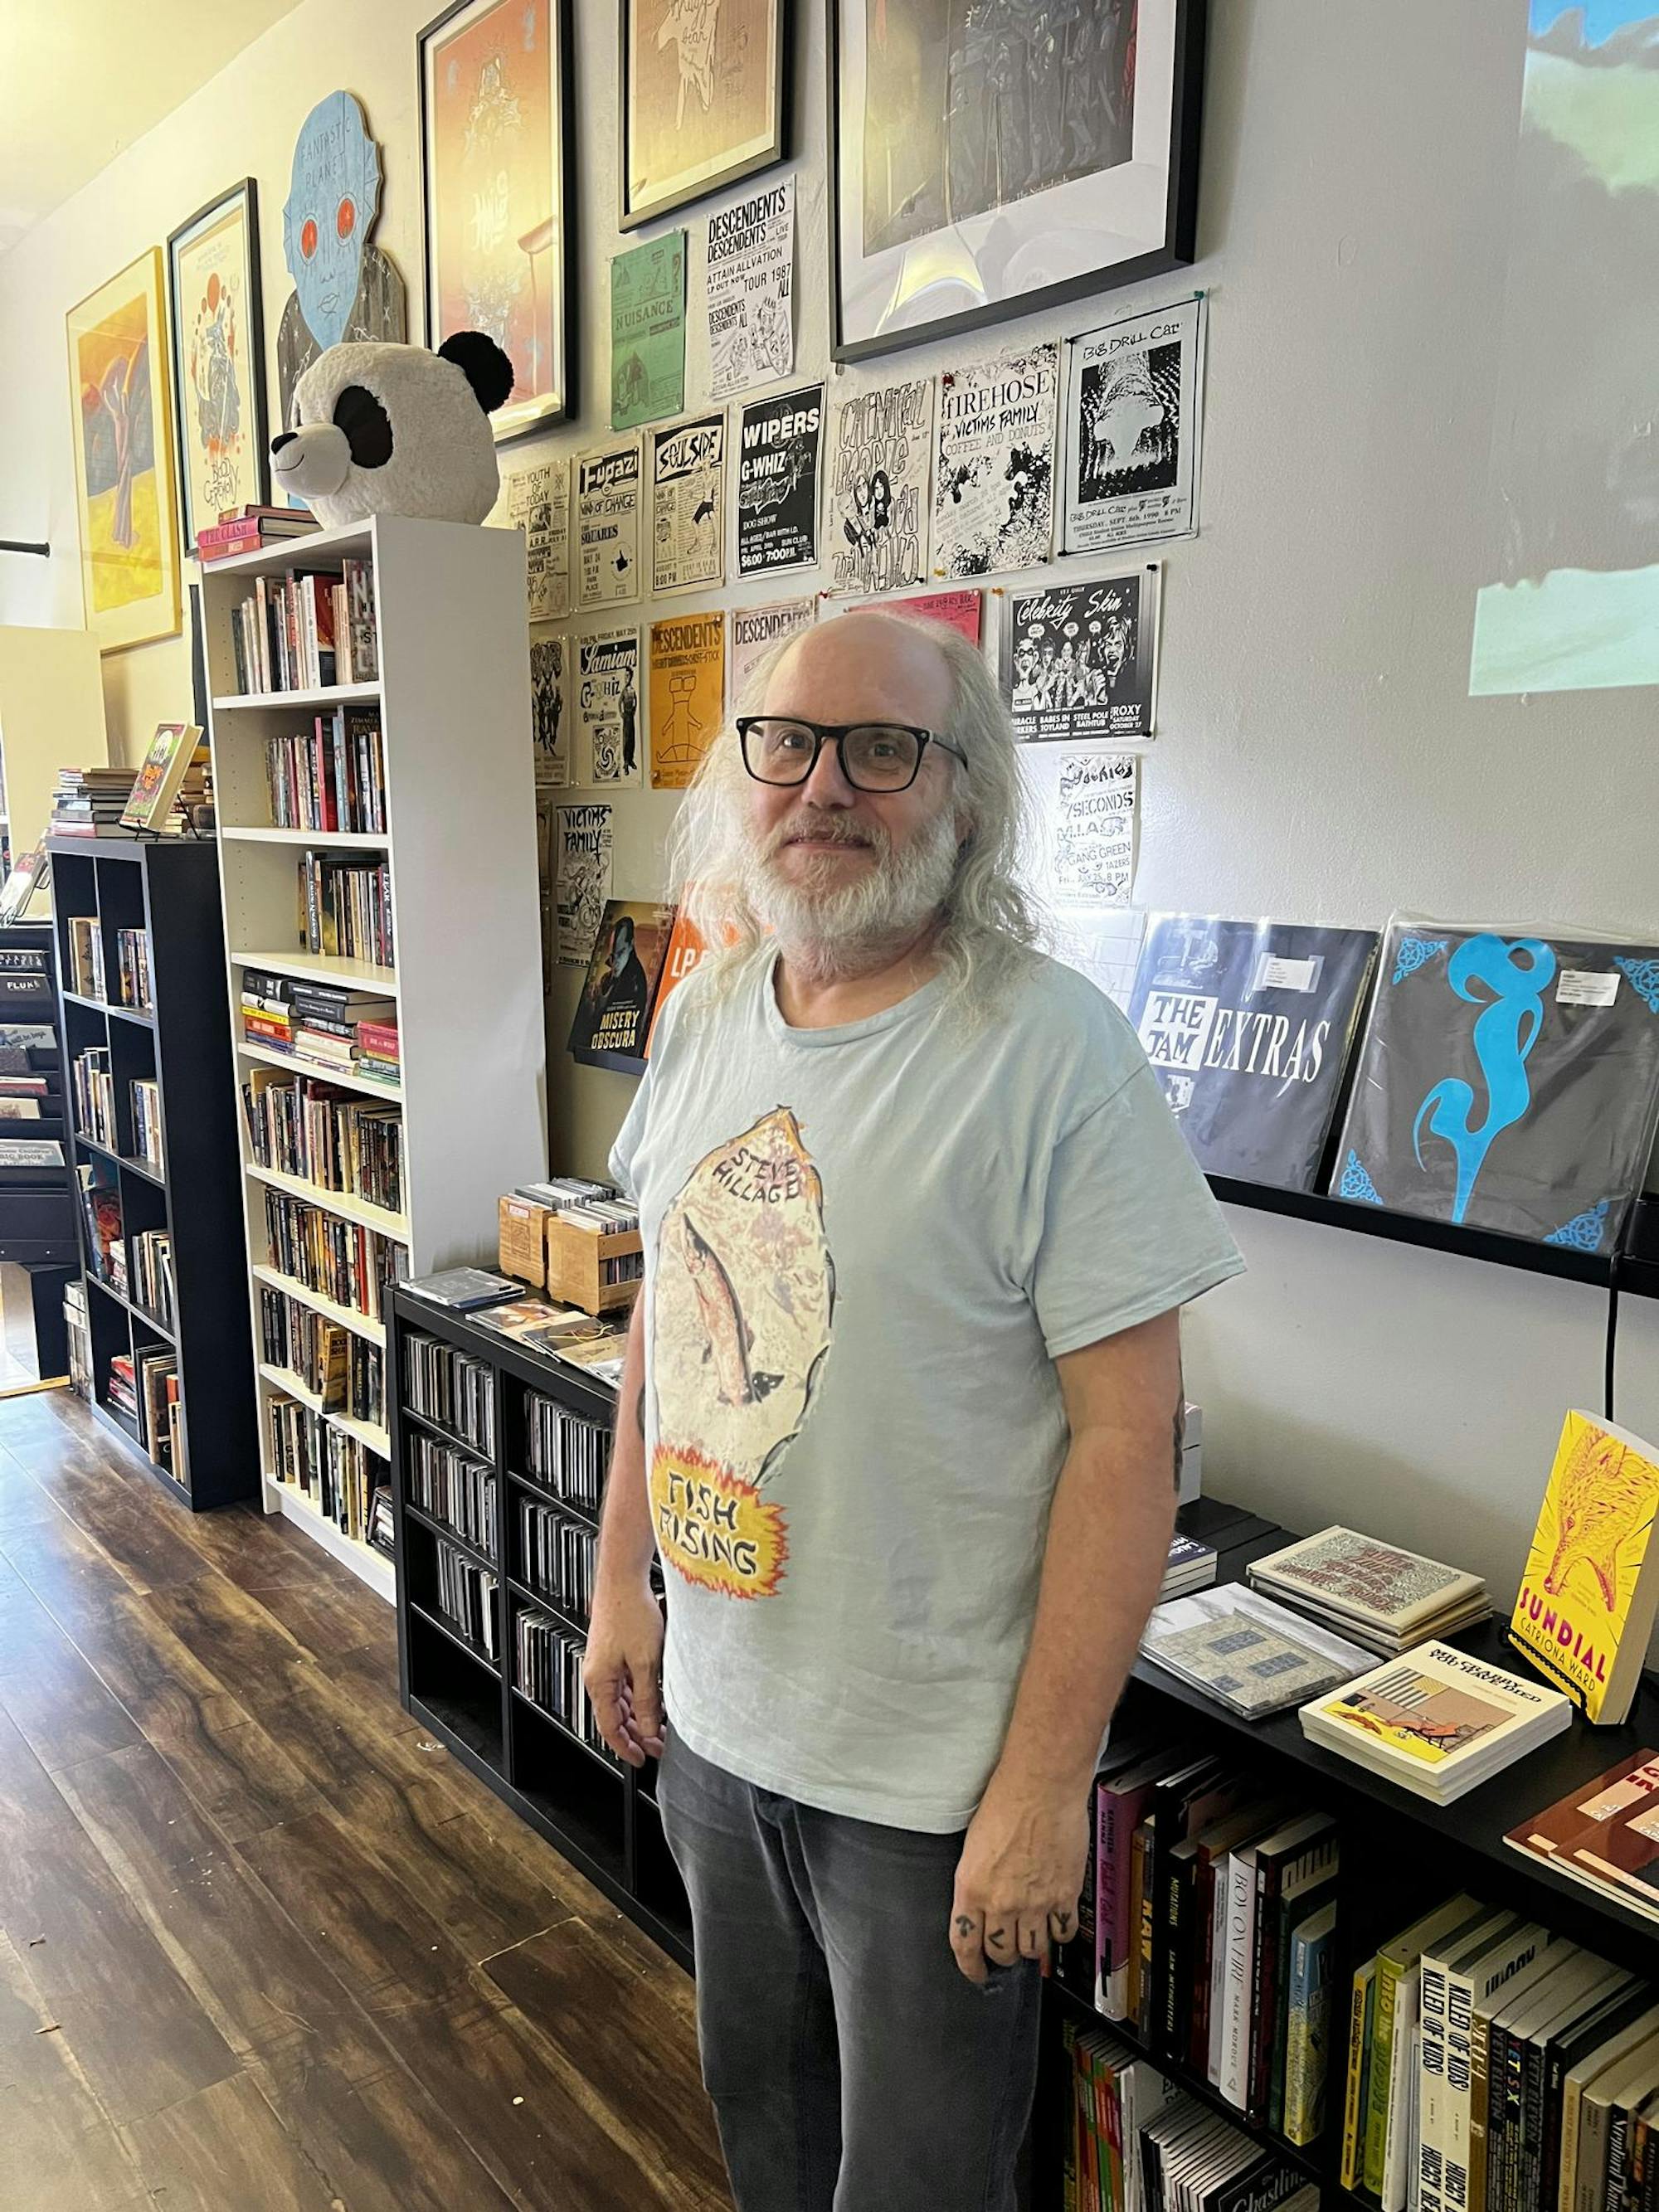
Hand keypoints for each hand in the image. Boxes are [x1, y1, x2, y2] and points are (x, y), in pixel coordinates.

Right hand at [583, 1574, 664, 1767]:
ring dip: (638, 1715)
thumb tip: (649, 1728)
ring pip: (620, 1701)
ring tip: (660, 1726)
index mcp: (599, 1681)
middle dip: (636, 1733)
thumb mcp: (645, 1662)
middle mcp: (597, 1675)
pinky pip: (624, 1684)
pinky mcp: (613, 1651)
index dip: (626, 1747)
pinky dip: (638, 1696)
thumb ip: (647, 1699)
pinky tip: (654, 1698)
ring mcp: (604, 1663)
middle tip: (658, 1745)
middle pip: (615, 1716)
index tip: (641, 1760)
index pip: (609, 1727)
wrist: (623, 1579)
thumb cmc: (630, 1613)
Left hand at [950, 1765, 1089, 1983]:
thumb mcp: (974, 1846)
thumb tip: (981, 1903)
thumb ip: (976, 1882)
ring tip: (1031, 1933)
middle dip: (1002, 1953)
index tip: (975, 1972)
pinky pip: (1063, 1933)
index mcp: (971, 1888)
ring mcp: (1035, 1903)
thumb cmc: (1006, 1802)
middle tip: (1006, 1945)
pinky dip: (1059, 1932)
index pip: (964, 1946)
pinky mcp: (1064, 1896)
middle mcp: (1002, 1902)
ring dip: (1030, 1946)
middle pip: (1001, 1952)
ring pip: (1032, 1949)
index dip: (970, 1967)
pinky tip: (1056, 1921)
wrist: (1042, 1787)